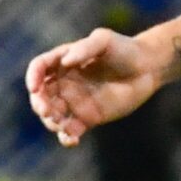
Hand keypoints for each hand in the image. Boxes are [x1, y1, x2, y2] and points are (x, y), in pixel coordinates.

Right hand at [24, 28, 173, 147]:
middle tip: (47, 111)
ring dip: (51, 122)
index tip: (34, 87)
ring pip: (52, 115)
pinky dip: (66, 138)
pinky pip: (70, 130)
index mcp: (62, 62)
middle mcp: (64, 83)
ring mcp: (74, 101)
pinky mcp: (88, 118)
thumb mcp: (104, 40)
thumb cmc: (125, 49)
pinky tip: (72, 140)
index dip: (32, 77)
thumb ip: (85, 48)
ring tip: (62, 125)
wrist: (148, 68)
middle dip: (39, 104)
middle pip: (41, 96)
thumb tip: (66, 61)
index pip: (39, 69)